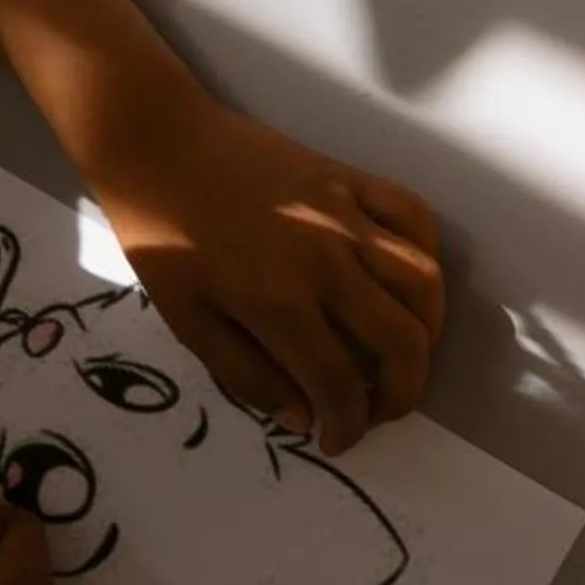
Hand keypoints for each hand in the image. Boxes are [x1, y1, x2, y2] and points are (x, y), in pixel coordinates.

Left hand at [91, 96, 444, 455]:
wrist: (157, 144)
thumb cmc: (161, 236)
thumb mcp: (186, 321)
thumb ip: (246, 375)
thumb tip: (304, 418)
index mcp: (278, 304)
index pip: (340, 384)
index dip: (349, 425)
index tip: (339, 440)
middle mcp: (327, 263)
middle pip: (401, 341)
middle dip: (403, 392)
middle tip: (382, 409)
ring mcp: (346, 217)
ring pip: (423, 283)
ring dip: (427, 331)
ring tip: (405, 351)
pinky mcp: (352, 181)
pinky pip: (414, 217)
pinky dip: (427, 253)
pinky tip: (408, 279)